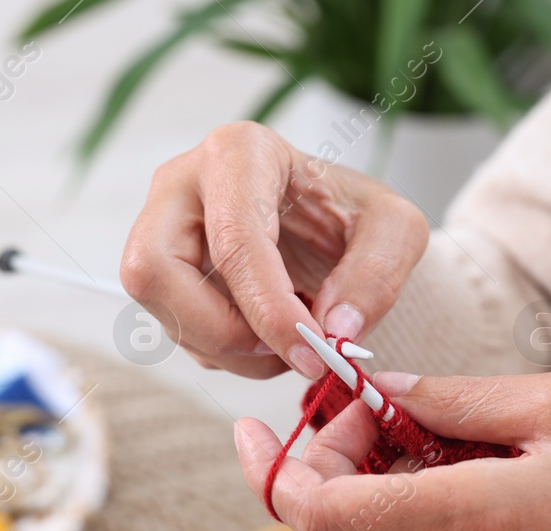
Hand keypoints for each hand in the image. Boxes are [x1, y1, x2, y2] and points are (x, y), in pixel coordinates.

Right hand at [120, 122, 428, 379]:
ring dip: (233, 353)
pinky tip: (268, 339)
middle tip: (286, 353)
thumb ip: (378, 274)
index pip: (234, 238)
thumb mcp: (396, 230)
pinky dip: (230, 356)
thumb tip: (335, 330)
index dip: (269, 308)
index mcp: (238, 154)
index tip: (314, 353)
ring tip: (291, 344)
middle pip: (155, 272)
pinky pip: (179, 334)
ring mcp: (160, 230)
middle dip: (223, 332)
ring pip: (164, 313)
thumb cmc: (353, 215)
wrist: (327, 230)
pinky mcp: (161, 276)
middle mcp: (180, 184)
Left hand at [236, 370, 550, 530]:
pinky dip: (398, 524)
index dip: (274, 473)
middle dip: (314, 476)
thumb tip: (384, 390)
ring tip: (420, 436)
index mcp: (473, 519)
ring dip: (358, 499)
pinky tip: (450, 476)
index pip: (321, 516)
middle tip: (367, 414)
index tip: (262, 427)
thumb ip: (456, 398)